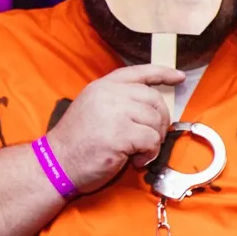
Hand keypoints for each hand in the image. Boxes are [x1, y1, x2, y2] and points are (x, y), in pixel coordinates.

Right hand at [45, 63, 179, 193]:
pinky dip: (149, 154)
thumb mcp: (94, 108)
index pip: (139, 72)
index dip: (163, 73)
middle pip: (154, 99)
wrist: (57, 163)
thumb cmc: (78, 142)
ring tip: (137, 152)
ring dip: (153, 141)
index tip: (179, 77)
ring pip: (155, 121)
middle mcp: (109, 94)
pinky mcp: (120, 134)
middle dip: (160, 121)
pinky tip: (135, 160)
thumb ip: (119, 101)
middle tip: (151, 138)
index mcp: (103, 86)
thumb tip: (152, 107)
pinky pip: (152, 140)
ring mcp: (114, 112)